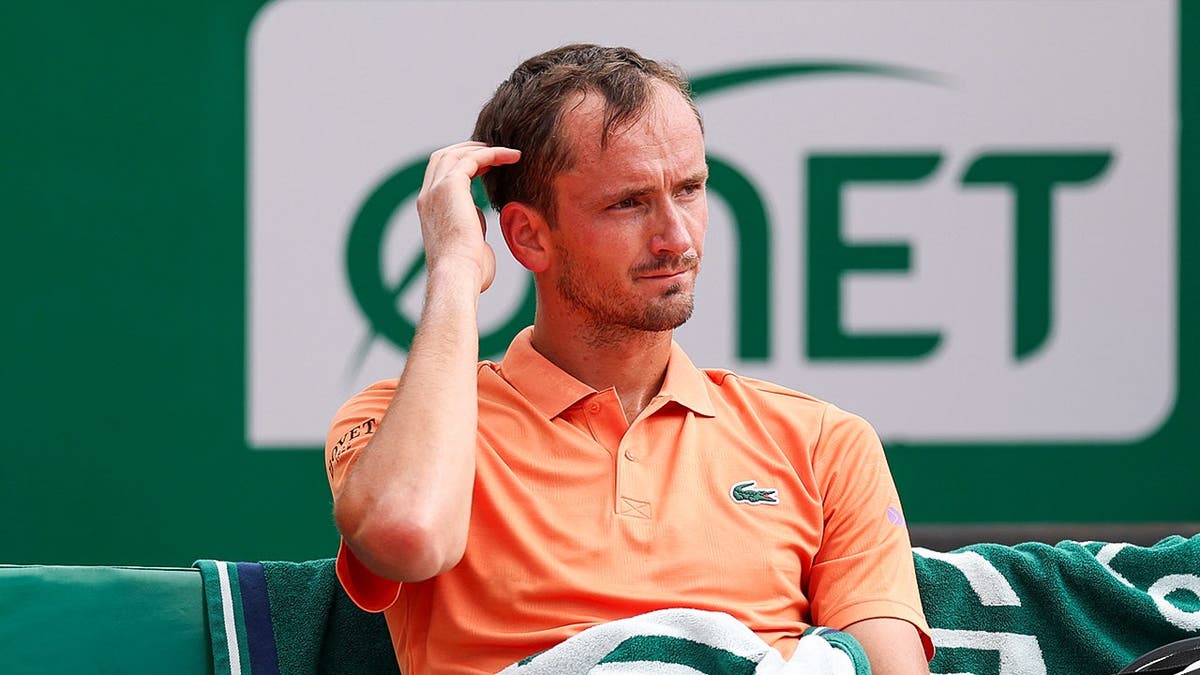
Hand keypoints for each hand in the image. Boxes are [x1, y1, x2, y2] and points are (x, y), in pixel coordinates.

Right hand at [416, 142, 520, 292]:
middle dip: (468, 150)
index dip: (462, 165)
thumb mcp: (469, 244)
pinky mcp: (450, 186)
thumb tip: (481, 220)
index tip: (486, 166)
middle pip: (443, 157)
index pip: (439, 175)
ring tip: (508, 152)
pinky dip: (493, 154)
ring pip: (456, 153)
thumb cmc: (470, 273)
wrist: (458, 277)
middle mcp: (428, 197)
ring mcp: (435, 190)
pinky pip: (472, 159)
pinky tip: (513, 157)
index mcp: (429, 210)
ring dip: (483, 150)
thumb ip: (472, 227)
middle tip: (494, 152)